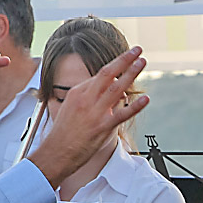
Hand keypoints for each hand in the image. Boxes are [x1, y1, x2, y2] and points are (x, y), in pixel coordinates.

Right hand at [28, 47, 148, 187]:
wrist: (56, 152)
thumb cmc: (64, 132)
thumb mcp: (72, 107)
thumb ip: (90, 97)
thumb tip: (111, 94)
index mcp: (78, 92)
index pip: (100, 75)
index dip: (116, 66)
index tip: (127, 59)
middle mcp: (86, 99)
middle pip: (108, 73)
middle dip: (124, 59)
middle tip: (137, 50)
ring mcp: (95, 112)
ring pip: (116, 88)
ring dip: (131, 73)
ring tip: (142, 63)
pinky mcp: (102, 127)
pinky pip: (122, 114)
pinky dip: (135, 106)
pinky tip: (145, 99)